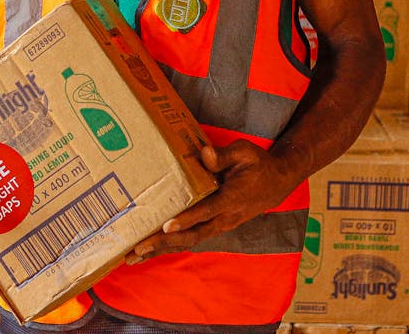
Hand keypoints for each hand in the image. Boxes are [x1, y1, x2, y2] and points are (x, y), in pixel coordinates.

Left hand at [125, 140, 298, 262]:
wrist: (276, 184)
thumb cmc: (257, 164)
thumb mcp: (245, 152)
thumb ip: (224, 155)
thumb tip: (204, 154)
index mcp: (231, 198)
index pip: (207, 211)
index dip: (187, 219)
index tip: (167, 225)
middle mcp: (224, 218)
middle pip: (191, 235)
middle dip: (163, 242)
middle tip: (137, 248)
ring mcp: (219, 225)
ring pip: (188, 241)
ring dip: (161, 249)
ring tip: (133, 256)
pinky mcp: (214, 226)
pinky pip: (190, 239)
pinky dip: (169, 246)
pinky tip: (149, 250)